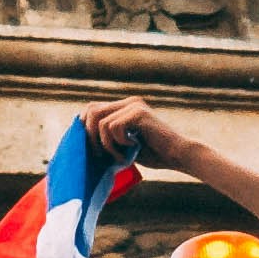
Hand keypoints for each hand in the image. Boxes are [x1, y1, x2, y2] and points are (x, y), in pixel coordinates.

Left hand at [82, 96, 199, 172]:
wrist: (178, 155)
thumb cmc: (153, 154)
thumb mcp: (123, 144)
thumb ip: (107, 137)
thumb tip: (80, 140)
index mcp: (124, 107)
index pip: (92, 109)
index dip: (84, 127)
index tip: (90, 148)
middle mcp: (128, 102)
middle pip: (91, 111)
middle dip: (90, 136)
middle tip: (100, 154)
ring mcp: (134, 105)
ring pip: (101, 123)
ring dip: (106, 144)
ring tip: (120, 155)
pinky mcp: (138, 113)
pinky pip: (113, 127)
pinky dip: (118, 143)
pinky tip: (133, 147)